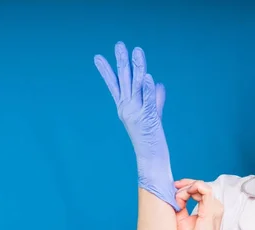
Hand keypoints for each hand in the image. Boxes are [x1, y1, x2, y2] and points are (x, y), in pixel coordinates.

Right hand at [94, 42, 179, 210]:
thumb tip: (157, 84)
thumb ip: (155, 99)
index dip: (106, 71)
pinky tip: (148, 76)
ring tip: (137, 51)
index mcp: (125, 108)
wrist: (151, 160)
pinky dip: (147, 89)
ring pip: (136, 86)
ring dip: (137, 68)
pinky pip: (148, 101)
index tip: (97, 57)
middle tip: (119, 45)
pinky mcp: (148, 120)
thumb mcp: (153, 115)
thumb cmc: (151, 139)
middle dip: (122, 62)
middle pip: (123, 81)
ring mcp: (136, 114)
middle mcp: (127, 109)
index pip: (114, 85)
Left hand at [174, 179, 223, 229]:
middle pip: (200, 186)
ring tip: (177, 196)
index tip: (174, 189)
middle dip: (185, 184)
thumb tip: (175, 196)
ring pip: (201, 185)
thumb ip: (181, 207)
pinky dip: (192, 187)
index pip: (199, 190)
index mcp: (209, 208)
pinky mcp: (211, 208)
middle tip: (174, 187)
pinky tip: (184, 195)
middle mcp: (215, 205)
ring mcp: (215, 206)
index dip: (186, 187)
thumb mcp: (182, 220)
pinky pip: (204, 189)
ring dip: (187, 187)